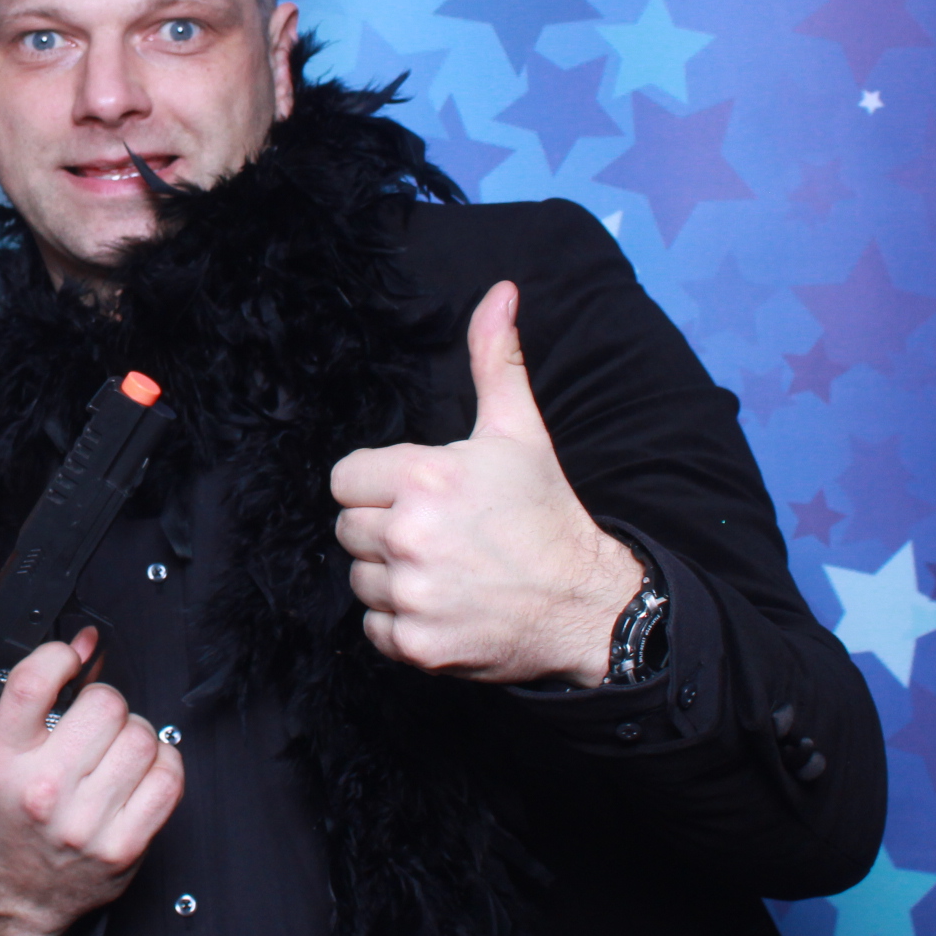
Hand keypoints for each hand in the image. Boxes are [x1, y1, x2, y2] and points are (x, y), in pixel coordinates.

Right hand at [0, 629, 183, 935]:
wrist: (21, 894)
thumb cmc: (12, 817)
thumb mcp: (2, 753)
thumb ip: (38, 697)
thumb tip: (88, 646)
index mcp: (1, 760)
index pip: (33, 683)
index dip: (62, 656)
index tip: (72, 660)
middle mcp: (41, 790)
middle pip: (105, 705)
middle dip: (107, 704)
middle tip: (96, 723)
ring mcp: (85, 822)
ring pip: (142, 738)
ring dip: (136, 735)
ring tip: (116, 752)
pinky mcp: (124, 845)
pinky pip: (168, 778)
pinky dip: (163, 764)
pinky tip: (141, 772)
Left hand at [330, 280, 641, 686]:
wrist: (588, 604)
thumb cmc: (547, 515)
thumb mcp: (520, 431)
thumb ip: (495, 359)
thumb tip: (500, 292)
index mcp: (423, 477)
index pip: (346, 478)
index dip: (379, 485)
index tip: (418, 495)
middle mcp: (409, 535)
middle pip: (348, 528)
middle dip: (384, 528)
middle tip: (439, 533)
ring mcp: (412, 594)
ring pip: (359, 578)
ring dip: (391, 576)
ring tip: (445, 568)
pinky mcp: (416, 644)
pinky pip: (374, 629)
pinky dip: (401, 624)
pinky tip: (444, 605)